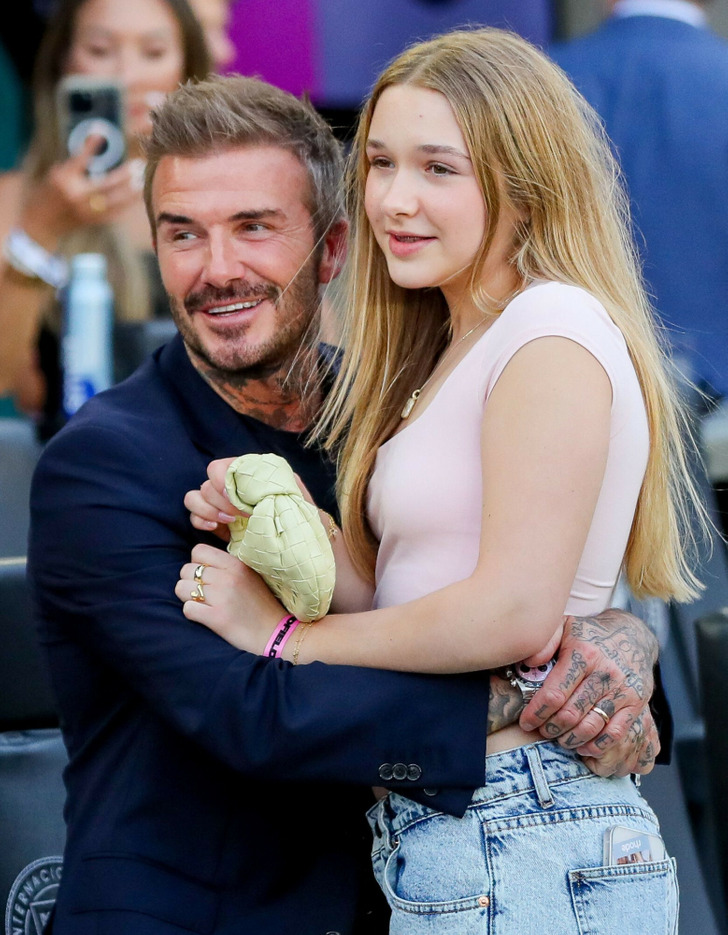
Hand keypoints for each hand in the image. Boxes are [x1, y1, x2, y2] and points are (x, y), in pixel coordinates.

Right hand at [20, 136, 141, 244]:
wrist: (43, 222)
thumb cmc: (51, 192)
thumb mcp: (58, 174)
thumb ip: (77, 164)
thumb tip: (96, 143)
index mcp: (64, 180)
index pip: (79, 160)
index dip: (90, 145)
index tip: (101, 131)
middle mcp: (76, 196)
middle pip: (105, 184)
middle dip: (124, 175)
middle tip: (138, 165)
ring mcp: (86, 211)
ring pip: (115, 202)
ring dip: (131, 192)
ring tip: (142, 181)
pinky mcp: (93, 222)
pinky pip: (115, 214)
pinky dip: (126, 205)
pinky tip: (136, 197)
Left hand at [175, 543, 283, 651]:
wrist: (274, 632)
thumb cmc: (259, 604)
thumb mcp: (248, 575)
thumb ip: (227, 566)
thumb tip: (200, 562)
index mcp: (236, 564)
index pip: (198, 550)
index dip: (197, 563)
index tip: (207, 575)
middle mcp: (227, 577)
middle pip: (186, 570)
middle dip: (190, 582)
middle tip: (203, 593)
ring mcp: (221, 597)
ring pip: (182, 588)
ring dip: (188, 597)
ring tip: (202, 603)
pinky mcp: (216, 618)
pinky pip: (187, 608)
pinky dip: (192, 613)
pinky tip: (204, 615)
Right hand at [184, 457, 318, 541]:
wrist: (295, 551)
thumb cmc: (298, 523)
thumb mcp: (299, 499)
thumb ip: (289, 482)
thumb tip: (276, 472)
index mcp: (247, 476)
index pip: (219, 467)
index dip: (222, 480)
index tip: (236, 497)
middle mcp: (231, 488)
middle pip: (207, 484)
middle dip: (220, 500)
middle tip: (241, 515)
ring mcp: (221, 506)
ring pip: (194, 497)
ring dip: (207, 508)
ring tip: (229, 521)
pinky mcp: (216, 524)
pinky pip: (194, 517)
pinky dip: (200, 520)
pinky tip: (215, 527)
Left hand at [519, 610, 659, 775]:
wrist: (631, 635)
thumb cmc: (590, 635)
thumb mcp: (565, 627)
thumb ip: (545, 642)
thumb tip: (528, 663)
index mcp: (583, 653)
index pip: (555, 693)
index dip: (537, 712)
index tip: (526, 722)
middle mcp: (605, 673)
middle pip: (571, 714)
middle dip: (551, 728)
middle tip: (541, 731)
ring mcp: (623, 690)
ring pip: (592, 727)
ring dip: (570, 739)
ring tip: (559, 738)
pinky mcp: (636, 704)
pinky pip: (616, 733)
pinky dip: (596, 745)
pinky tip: (583, 745)